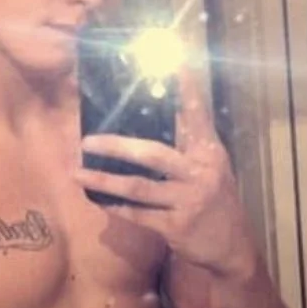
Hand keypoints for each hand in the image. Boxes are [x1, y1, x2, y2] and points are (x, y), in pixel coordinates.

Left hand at [74, 65, 255, 277]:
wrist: (230, 246)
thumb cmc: (213, 200)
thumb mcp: (210, 167)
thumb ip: (187, 145)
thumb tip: (148, 120)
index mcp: (209, 151)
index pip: (196, 114)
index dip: (185, 89)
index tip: (173, 61)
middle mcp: (201, 172)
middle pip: (153, 154)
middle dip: (116, 146)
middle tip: (86, 140)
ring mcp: (189, 200)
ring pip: (138, 187)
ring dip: (103, 181)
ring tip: (76, 173)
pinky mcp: (176, 226)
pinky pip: (137, 214)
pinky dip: (115, 207)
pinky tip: (96, 200)